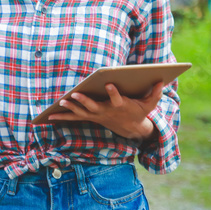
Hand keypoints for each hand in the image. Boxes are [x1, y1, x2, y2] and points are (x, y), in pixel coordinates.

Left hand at [47, 81, 163, 141]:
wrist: (131, 129)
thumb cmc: (139, 112)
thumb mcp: (150, 104)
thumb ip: (155, 93)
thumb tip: (162, 80)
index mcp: (120, 106)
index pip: (117, 98)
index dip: (113, 92)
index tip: (109, 83)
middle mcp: (107, 112)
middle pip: (94, 107)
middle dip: (84, 101)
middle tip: (74, 95)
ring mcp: (97, 116)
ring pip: (82, 112)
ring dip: (70, 108)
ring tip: (60, 102)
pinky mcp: (90, 117)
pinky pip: (74, 118)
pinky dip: (62, 116)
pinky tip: (48, 115)